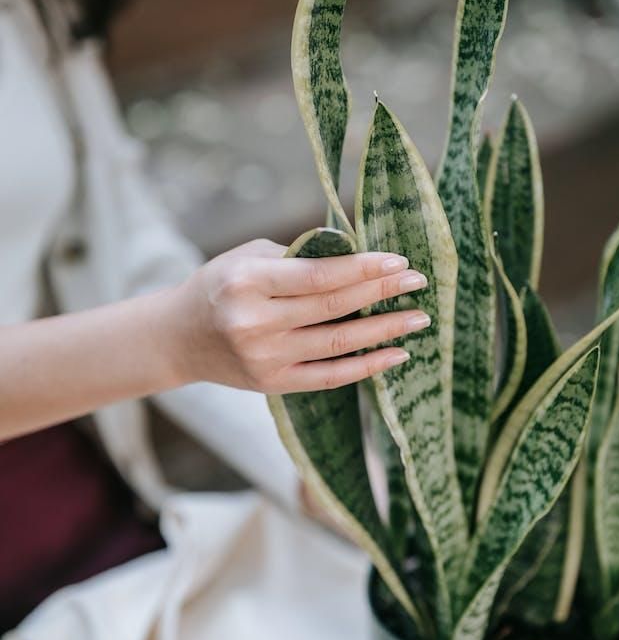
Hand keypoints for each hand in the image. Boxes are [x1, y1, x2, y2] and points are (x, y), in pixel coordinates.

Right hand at [170, 237, 430, 393]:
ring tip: (418, 318)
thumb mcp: (247, 258)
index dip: (363, 268)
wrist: (178, 338)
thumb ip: (297, 257)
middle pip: (333, 307)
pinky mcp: (273, 383)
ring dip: (384, 330)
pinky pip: (329, 377)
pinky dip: (366, 367)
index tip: (399, 260)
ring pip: (337, 343)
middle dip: (382, 292)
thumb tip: (356, 256)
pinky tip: (396, 355)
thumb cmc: (219, 286)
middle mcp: (254, 322)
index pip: (318, 275)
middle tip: (419, 282)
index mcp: (247, 282)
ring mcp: (264, 358)